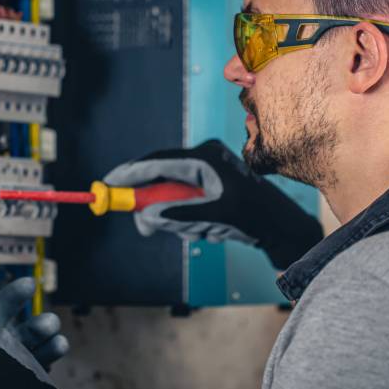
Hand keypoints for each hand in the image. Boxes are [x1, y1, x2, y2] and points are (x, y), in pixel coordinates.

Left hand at [0, 271, 68, 388]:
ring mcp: (11, 356)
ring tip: (53, 324)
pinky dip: (53, 345)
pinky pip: (43, 349)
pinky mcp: (30, 367)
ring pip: (27, 329)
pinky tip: (60, 344)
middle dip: (17, 296)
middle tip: (29, 284)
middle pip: (2, 312)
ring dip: (42, 324)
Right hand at [104, 139, 322, 268]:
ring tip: (201, 230)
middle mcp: (201, 159)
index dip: (130, 173)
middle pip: (160, 177)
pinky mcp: (206, 184)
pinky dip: (185, 218)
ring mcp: (204, 171)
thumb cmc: (254, 216)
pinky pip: (182, 200)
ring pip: (170, 193)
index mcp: (203, 158)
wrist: (280, 224)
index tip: (108, 185)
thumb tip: (146, 216)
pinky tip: (208, 229)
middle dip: (153, 204)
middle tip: (145, 226)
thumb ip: (178, 214)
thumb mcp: (215, 216)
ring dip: (176, 217)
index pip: (157, 162)